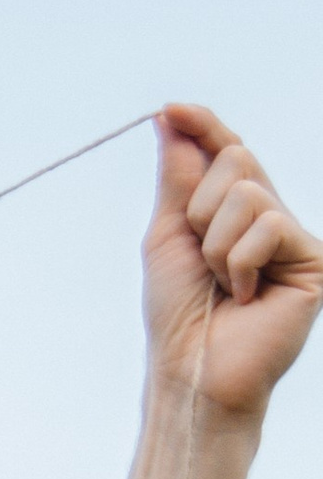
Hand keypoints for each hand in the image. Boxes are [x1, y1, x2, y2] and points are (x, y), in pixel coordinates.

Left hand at [144, 107, 320, 423]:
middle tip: (201, 259)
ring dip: (216, 243)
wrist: (192, 369)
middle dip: (200, 207)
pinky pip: (268, 225)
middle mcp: (268, 216)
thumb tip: (172, 120)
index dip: (202, 126)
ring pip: (249, 191)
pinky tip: (246, 296)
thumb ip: (177, 178)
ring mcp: (293, 236)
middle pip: (236, 157)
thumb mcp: (169, 235)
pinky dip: (240, 262)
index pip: (226, 151)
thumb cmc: (178, 314)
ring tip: (224, 285)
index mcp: (233, 210)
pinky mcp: (314, 259)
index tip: (170, 109)